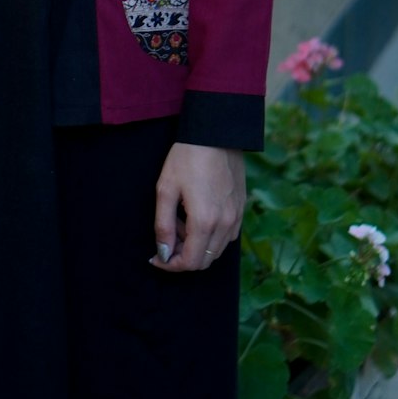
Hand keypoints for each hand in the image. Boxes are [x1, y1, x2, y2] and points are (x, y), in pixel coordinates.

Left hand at [150, 142, 244, 271]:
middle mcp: (225, 224)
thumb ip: (163, 225)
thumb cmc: (186, 157)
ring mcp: (236, 217)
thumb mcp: (166, 189)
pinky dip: (210, 237)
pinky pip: (227, 237)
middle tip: (166, 239)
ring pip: (216, 251)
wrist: (215, 133)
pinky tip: (196, 217)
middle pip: (204, 261)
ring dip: (196, 246)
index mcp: (204, 221)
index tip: (156, 257)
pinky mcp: (241, 209)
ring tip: (180, 222)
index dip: (170, 265)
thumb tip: (163, 253)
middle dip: (182, 257)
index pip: (189, 262)